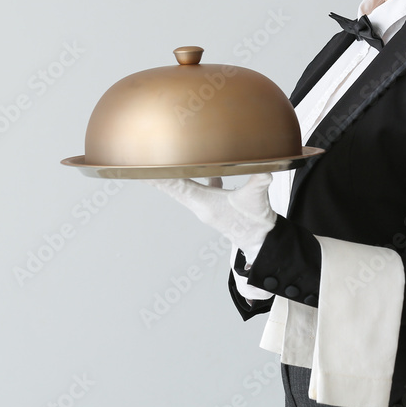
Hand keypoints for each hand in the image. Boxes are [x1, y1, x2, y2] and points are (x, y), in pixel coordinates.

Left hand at [145, 173, 275, 258]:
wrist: (261, 242)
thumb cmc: (256, 223)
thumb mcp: (257, 199)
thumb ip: (260, 181)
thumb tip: (266, 169)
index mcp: (204, 204)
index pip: (176, 187)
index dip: (160, 178)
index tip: (144, 170)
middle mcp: (200, 206)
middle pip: (172, 188)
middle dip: (157, 176)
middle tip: (139, 165)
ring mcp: (205, 206)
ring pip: (183, 188)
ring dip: (173, 177)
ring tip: (161, 166)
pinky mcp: (213, 205)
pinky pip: (198, 188)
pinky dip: (196, 178)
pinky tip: (205, 169)